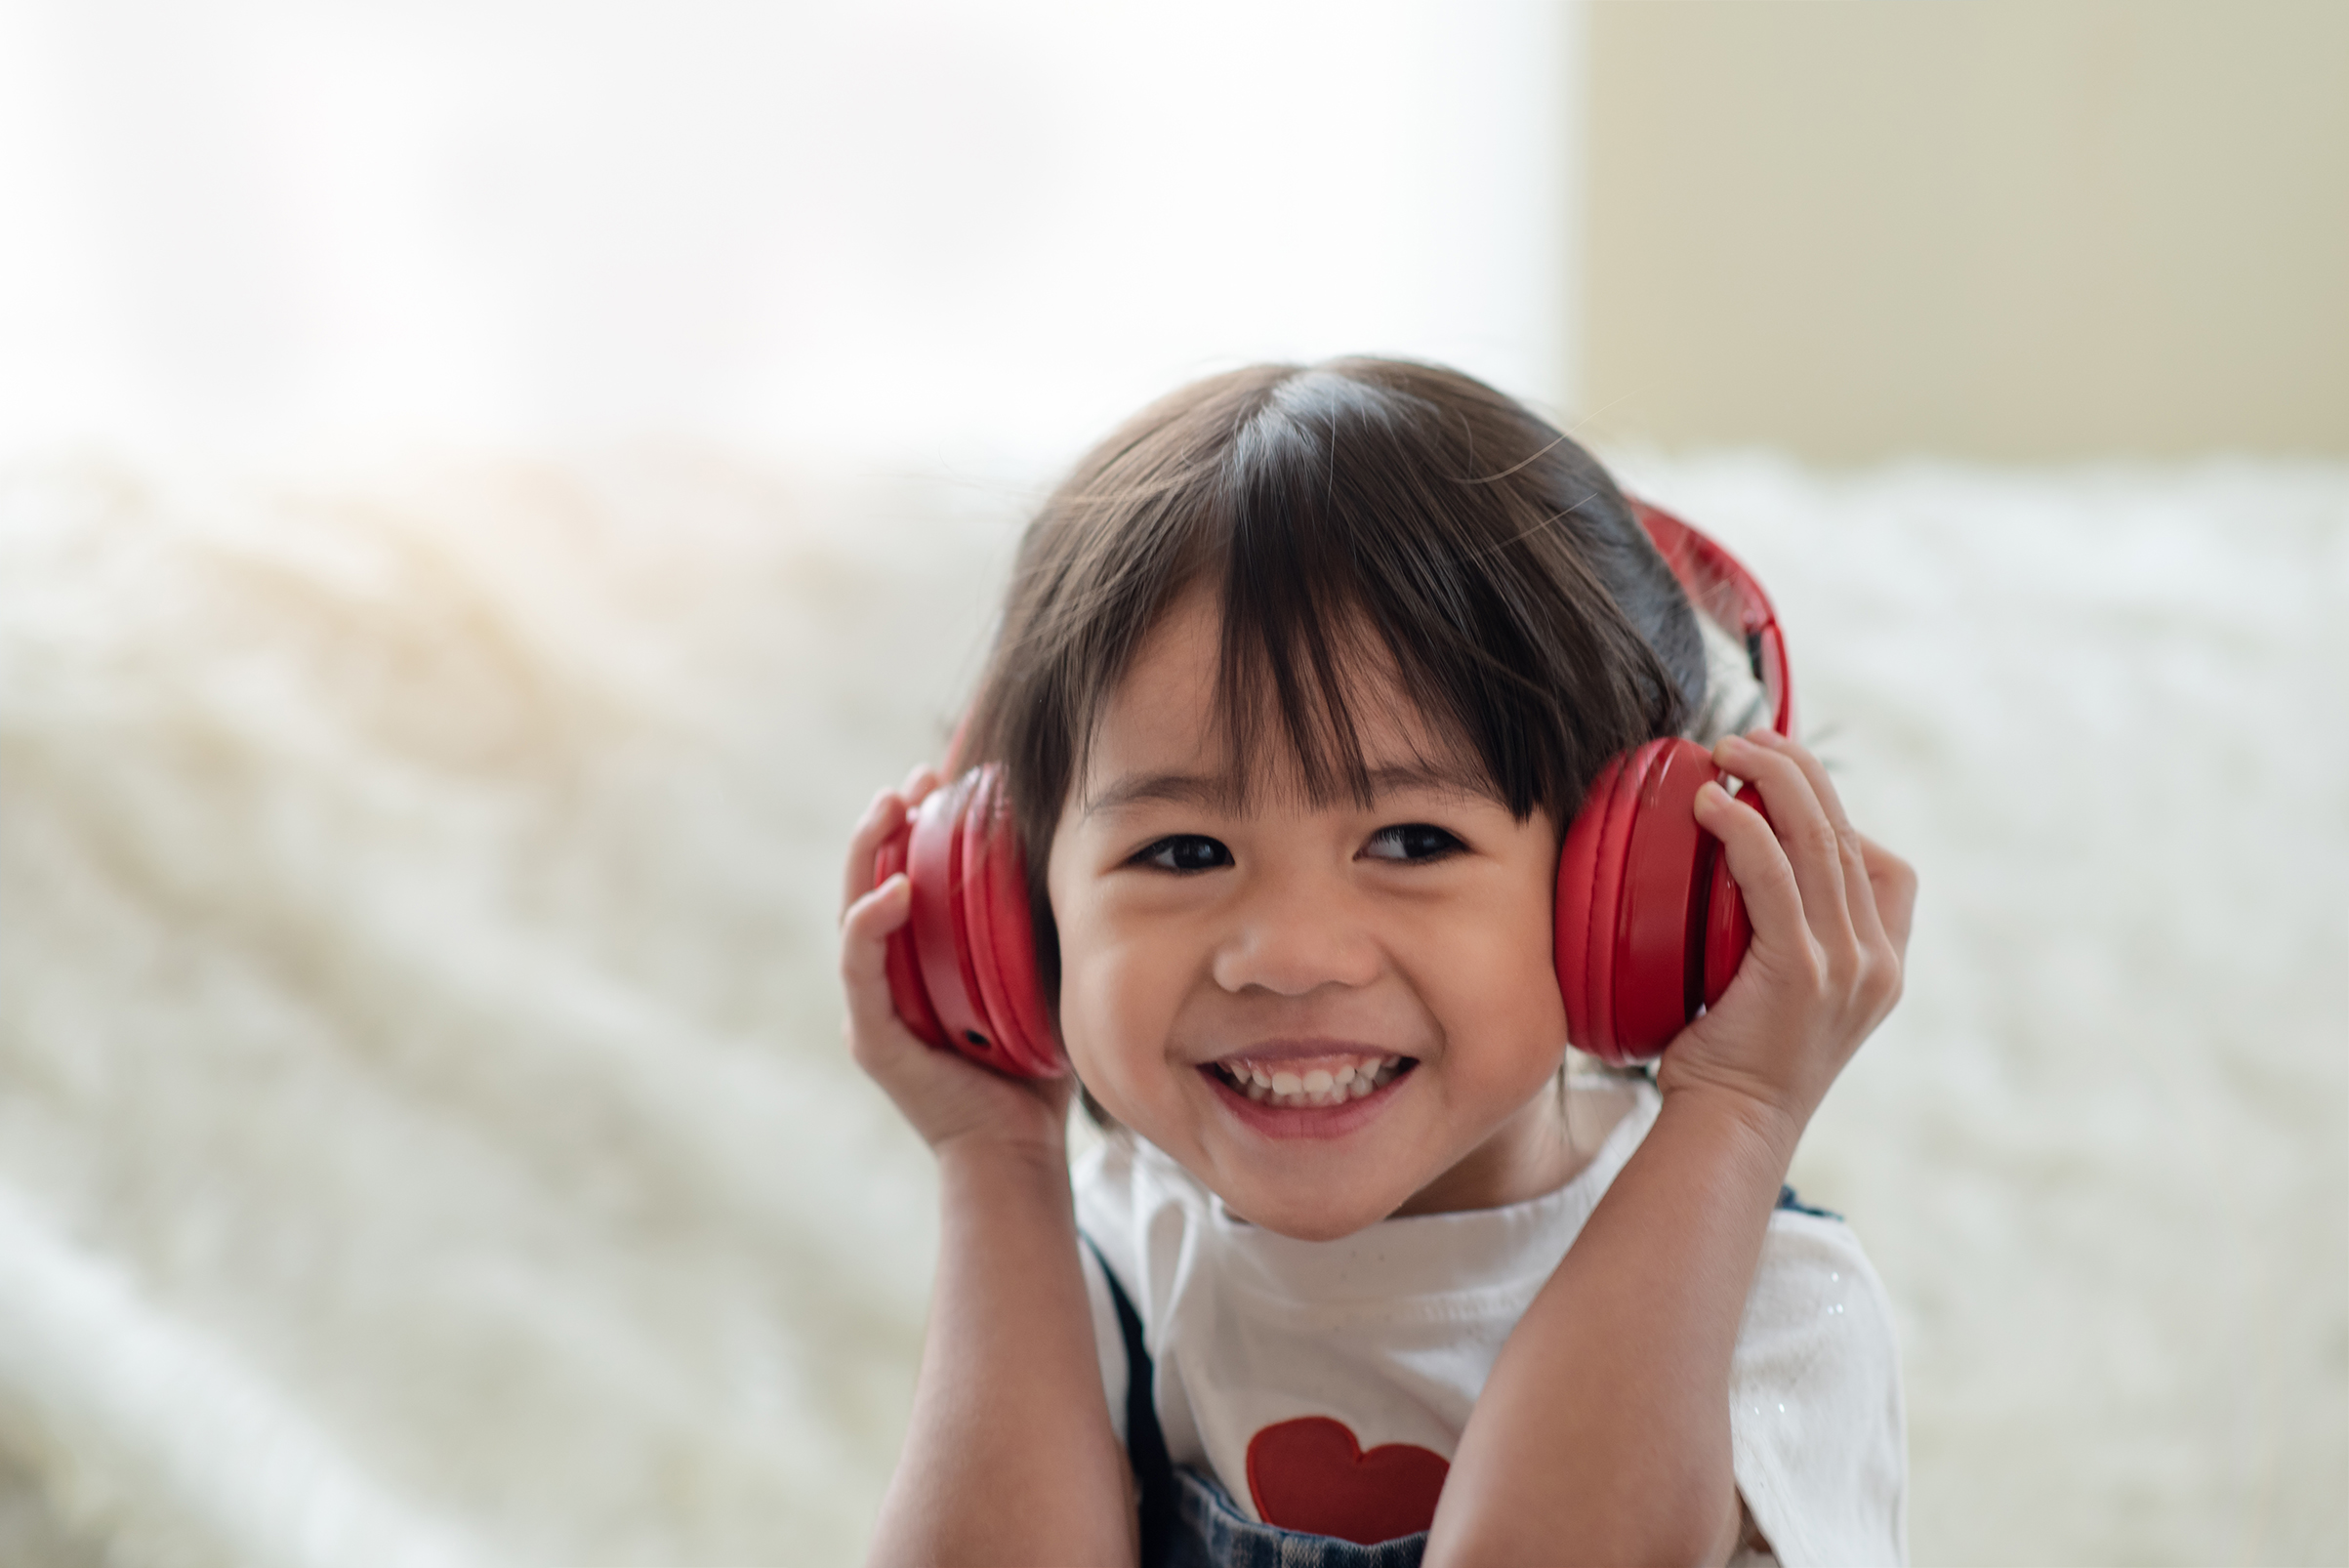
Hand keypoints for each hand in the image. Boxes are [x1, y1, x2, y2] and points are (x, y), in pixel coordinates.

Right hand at [840, 766, 1073, 1157]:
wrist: (1020, 1151)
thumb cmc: (1035, 1069)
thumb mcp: (1039, 980)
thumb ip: (1037, 930)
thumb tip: (1075, 855)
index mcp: (918, 964)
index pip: (905, 877)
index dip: (915, 825)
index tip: (944, 777)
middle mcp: (887, 979)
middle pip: (869, 881)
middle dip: (887, 823)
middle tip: (916, 778)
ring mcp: (872, 1006)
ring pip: (853, 911)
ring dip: (869, 852)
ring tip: (893, 805)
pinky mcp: (870, 1036)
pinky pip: (860, 968)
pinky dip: (871, 924)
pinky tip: (896, 886)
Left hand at [1663, 730, 1917, 1148]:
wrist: (1728, 1131)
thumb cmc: (1728, 1064)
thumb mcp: (1775, 996)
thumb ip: (1781, 942)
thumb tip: (1732, 877)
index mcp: (1881, 965)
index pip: (1885, 865)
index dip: (1838, 810)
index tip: (1782, 783)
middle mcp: (1877, 962)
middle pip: (1849, 834)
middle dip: (1799, 771)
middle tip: (1745, 740)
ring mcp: (1848, 967)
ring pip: (1820, 841)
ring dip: (1773, 780)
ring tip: (1726, 750)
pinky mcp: (1803, 972)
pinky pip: (1775, 876)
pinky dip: (1742, 828)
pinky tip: (1709, 804)